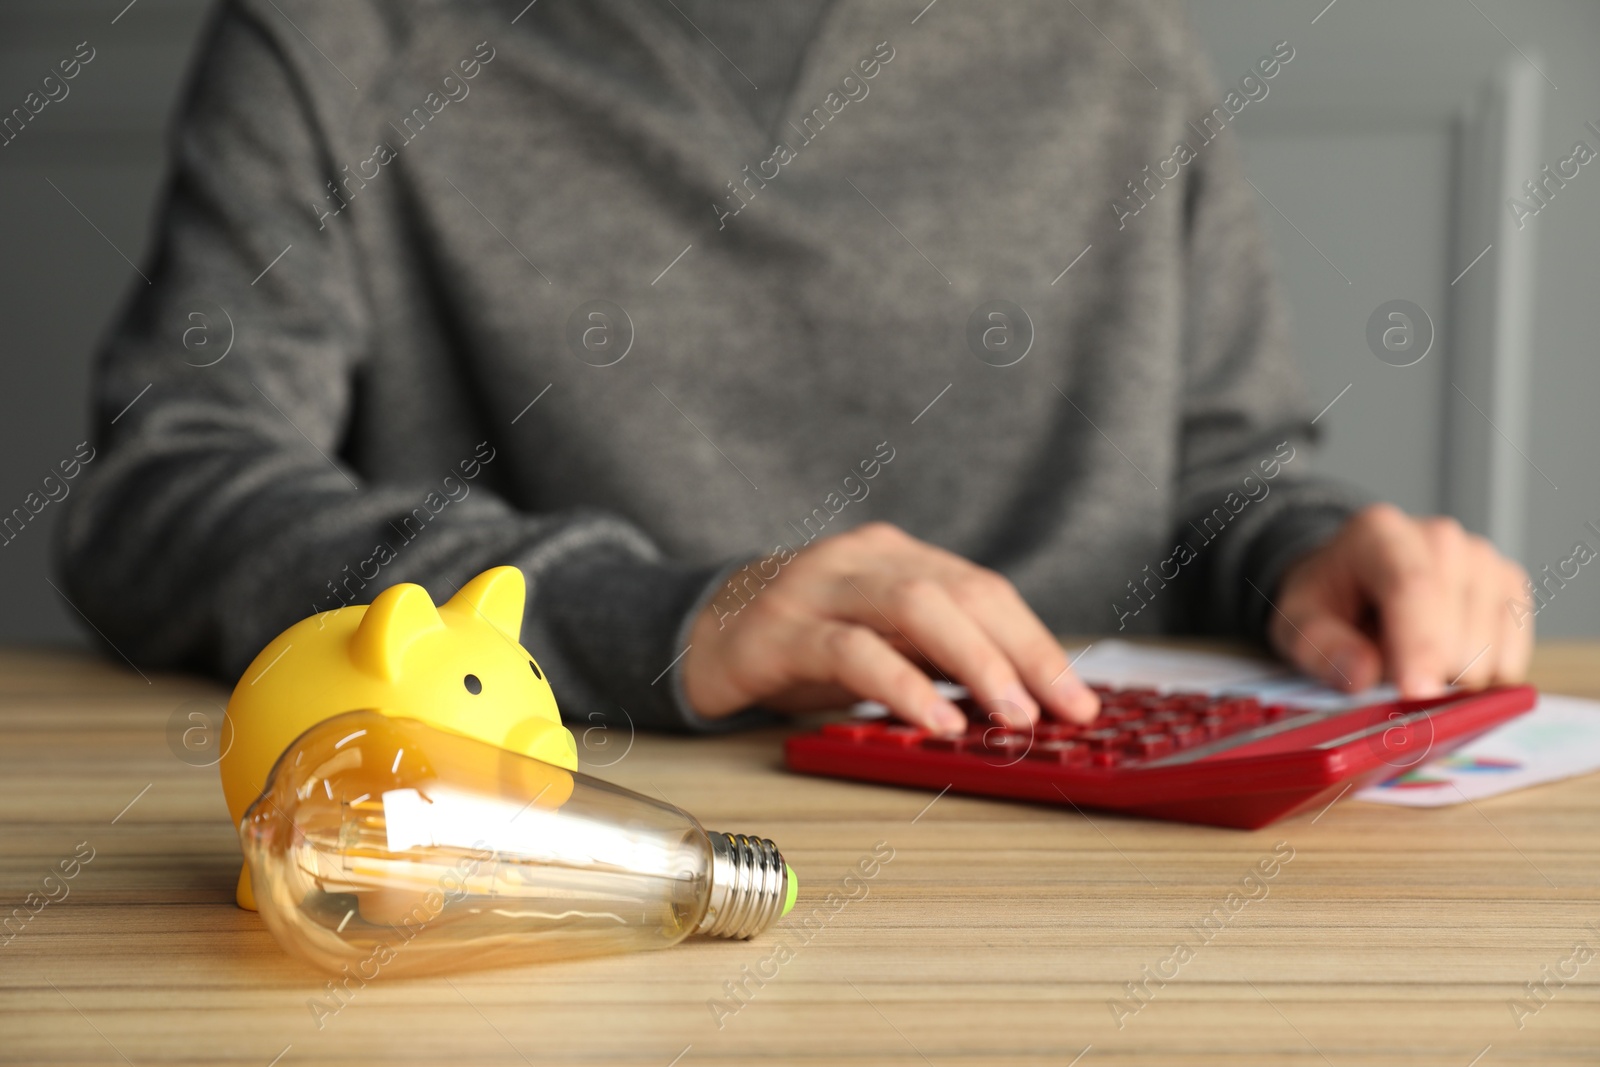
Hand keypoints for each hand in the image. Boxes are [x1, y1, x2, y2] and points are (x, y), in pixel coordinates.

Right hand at [681, 522, 1099, 732]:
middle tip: (1061, 711)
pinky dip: (902, 685)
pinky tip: (934, 720)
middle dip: (1023, 653)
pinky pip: (852, 651)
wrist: (697, 633)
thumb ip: (937, 658)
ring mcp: (818, 587)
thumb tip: (1026, 705)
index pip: (984, 590)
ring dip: (975, 662)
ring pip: (914, 606)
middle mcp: (862, 558)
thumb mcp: (877, 641)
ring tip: (1011, 717)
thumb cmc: (803, 644)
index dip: (1038, 645)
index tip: (1079, 701)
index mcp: (896, 555)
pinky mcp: (779, 631)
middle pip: (963, 591)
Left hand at [1269, 504, 1531, 696]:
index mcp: (1380, 533)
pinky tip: (1444, 652)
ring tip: (1410, 648)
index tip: (1417, 693)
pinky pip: (1509, 661)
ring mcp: (1483, 559)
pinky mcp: (1511, 587)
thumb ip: (1322, 648)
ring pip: (1486, 655)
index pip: (1412, 587)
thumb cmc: (1327, 601)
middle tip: (1382, 660)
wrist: (1354, 579)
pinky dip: (1476, 676)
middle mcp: (1441, 537)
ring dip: (1446, 676)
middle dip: (1420, 672)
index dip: (1419, 645)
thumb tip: (1362, 674)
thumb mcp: (1299, 623)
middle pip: (1455, 632)